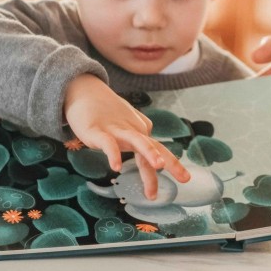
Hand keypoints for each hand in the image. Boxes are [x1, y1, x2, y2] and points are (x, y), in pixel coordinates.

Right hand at [63, 74, 190, 198]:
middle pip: (155, 147)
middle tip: (185, 178)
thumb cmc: (106, 111)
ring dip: (150, 153)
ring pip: (137, 141)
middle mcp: (133, 130)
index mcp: (140, 131)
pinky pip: (108, 144)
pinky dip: (113, 155)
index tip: (185, 178)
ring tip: (159, 166)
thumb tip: (148, 141)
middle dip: (171, 163)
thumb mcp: (126, 123)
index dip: (173, 164)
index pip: (160, 149)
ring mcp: (117, 130)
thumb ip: (138, 134)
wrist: (85, 92)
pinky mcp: (98, 131)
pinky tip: (116, 168)